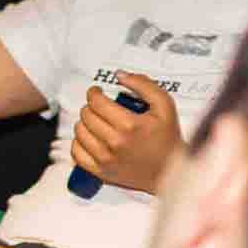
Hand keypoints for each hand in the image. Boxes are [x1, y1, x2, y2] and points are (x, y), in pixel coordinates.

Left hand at [70, 73, 180, 193]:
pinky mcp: (102, 172)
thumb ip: (143, 84)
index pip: (96, 102)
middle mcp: (115, 143)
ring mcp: (106, 159)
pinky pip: (76, 153)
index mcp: (129, 125)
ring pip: (79, 131)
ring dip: (84, 122)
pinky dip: (79, 143)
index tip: (97, 92)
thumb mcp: (164, 105)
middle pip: (86, 115)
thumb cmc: (167, 138)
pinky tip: (89, 138)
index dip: (94, 93)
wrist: (171, 171)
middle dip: (91, 106)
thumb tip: (119, 75)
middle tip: (99, 106)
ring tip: (95, 121)